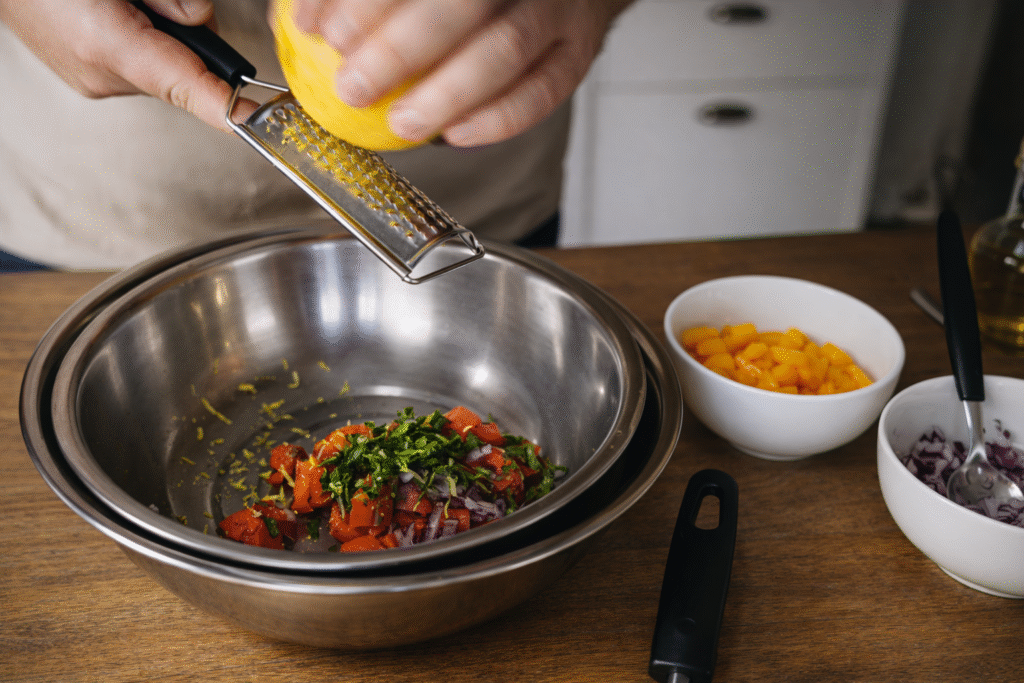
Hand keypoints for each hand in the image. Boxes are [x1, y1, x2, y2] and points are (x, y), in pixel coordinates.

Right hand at [0, 0, 257, 131]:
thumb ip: (168, 0)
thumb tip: (200, 21)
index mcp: (108, 46)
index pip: (185, 84)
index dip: (225, 104)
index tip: (255, 118)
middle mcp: (101, 75)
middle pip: (186, 67)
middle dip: (186, 35)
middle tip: (147, 2)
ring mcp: (94, 82)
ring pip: (166, 62)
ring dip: (162, 34)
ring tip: (121, 3)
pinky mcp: (89, 78)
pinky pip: (142, 61)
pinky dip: (142, 39)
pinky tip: (112, 12)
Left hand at [291, 0, 634, 146]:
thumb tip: (299, 15)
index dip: (363, 0)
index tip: (319, 29)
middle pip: (464, 3)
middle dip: (402, 46)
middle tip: (354, 84)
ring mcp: (557, 8)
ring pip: (508, 48)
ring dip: (450, 91)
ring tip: (405, 122)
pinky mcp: (578, 50)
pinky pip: (545, 90)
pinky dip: (501, 118)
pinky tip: (459, 135)